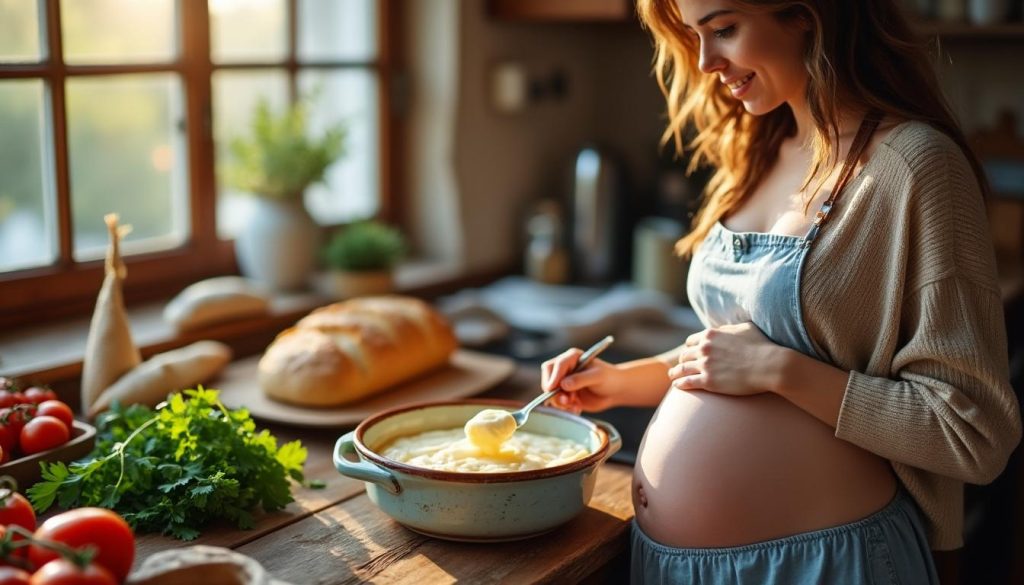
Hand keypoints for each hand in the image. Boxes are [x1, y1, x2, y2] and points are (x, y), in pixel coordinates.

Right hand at [540, 348, 619, 413]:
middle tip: (566, 401)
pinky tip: (576, 409)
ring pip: (551, 393)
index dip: (553, 377)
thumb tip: (564, 384)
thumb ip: (581, 379)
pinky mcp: (565, 394)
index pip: (556, 365)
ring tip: (575, 407)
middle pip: (548, 378)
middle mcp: (565, 368)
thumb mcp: (598, 377)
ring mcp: (563, 382)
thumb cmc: (610, 378)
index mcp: (572, 357)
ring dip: (560, 403)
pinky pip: (557, 403)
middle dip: (554, 392)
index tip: (552, 389)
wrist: (615, 391)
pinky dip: (564, 408)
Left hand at [668, 322, 784, 395]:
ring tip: (672, 377)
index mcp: (711, 334)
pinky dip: (679, 384)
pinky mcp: (708, 381)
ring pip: (682, 369)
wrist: (770, 366)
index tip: (689, 354)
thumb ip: (730, 328)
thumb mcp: (745, 328)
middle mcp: (704, 348)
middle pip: (685, 355)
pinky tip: (677, 386)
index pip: (691, 341)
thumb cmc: (762, 346)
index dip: (690, 348)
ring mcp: (705, 365)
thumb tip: (726, 328)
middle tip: (680, 367)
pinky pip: (687, 382)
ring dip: (675, 373)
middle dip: (682, 361)